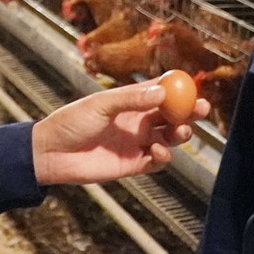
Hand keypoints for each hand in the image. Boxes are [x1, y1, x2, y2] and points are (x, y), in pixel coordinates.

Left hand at [32, 82, 204, 184]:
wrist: (52, 153)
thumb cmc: (71, 122)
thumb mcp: (100, 105)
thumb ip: (131, 99)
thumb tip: (162, 92)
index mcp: (131, 101)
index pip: (162, 92)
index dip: (179, 90)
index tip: (193, 88)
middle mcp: (138, 121)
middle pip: (172, 115)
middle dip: (189, 112)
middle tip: (200, 110)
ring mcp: (138, 143)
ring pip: (170, 138)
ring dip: (180, 134)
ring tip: (179, 132)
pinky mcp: (134, 164)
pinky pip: (158, 161)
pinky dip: (164, 156)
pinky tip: (156, 150)